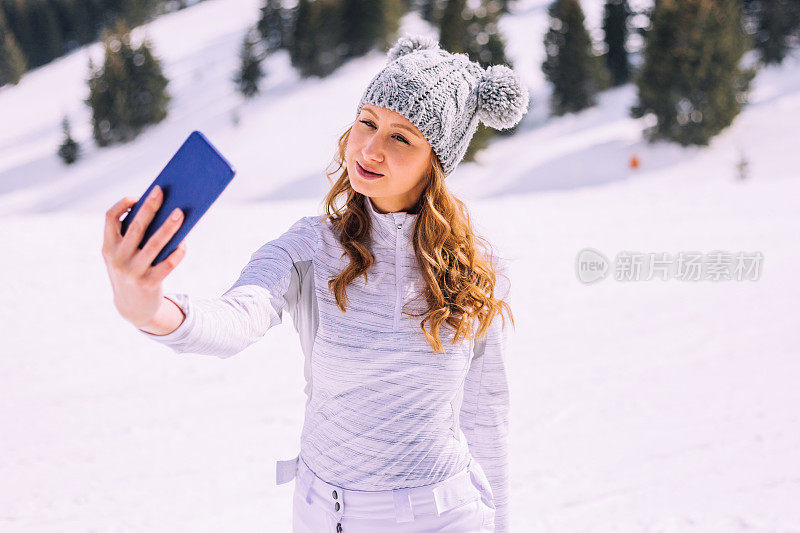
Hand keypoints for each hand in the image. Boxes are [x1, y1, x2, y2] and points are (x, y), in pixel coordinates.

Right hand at [102, 185, 186, 328]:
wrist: (132, 307)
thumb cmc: (131, 271)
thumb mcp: (123, 255)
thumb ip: (132, 237)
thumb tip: (160, 211)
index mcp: (108, 247)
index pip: (110, 218)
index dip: (123, 204)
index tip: (138, 196)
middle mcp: (118, 258)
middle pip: (136, 227)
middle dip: (150, 207)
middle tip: (162, 192)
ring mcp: (133, 272)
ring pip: (154, 244)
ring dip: (168, 227)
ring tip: (180, 213)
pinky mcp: (148, 284)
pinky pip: (167, 265)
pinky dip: (176, 253)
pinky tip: (184, 243)